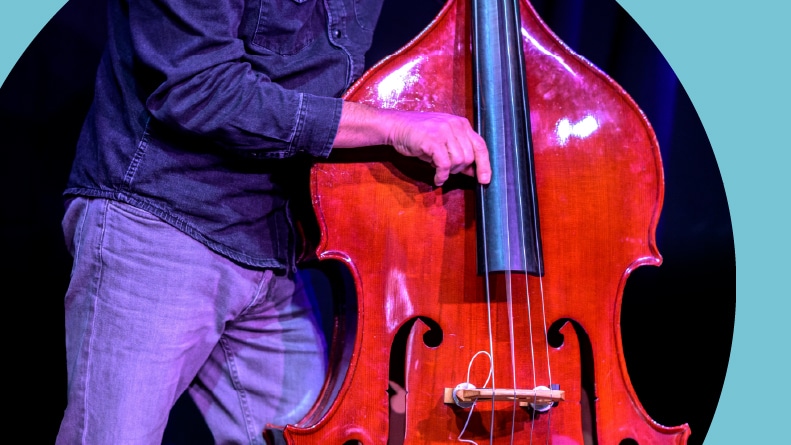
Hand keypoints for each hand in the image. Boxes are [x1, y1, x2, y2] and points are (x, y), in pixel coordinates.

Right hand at [334, 102, 490, 185]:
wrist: (396, 126)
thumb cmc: (419, 135)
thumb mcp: (443, 141)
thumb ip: (459, 152)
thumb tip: (474, 172)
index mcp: (461, 124)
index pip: (480, 146)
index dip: (485, 165)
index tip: (485, 180)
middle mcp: (455, 125)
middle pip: (469, 157)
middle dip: (460, 169)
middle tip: (446, 170)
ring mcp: (444, 131)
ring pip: (459, 161)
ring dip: (449, 172)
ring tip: (439, 170)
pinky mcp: (433, 140)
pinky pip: (444, 165)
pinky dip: (441, 176)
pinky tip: (436, 178)